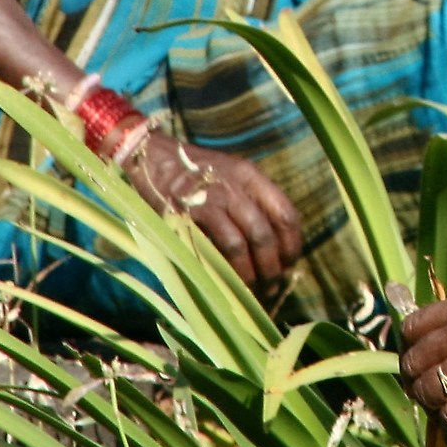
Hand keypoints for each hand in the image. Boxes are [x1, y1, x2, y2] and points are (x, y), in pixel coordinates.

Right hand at [121, 130, 303, 290]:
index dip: (292, 244)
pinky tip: (227, 282)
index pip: (285, 214)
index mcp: (251, 177)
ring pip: (241, 245)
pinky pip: (212, 249)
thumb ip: (252, 200)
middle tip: (273, 285)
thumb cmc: (196, 171)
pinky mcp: (188, 216)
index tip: (290, 264)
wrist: (153, 157)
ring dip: (249, 274)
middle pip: (265, 234)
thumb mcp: (232, 175)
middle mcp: (236, 187)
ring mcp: (211, 201)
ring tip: (252, 290)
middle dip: (273, 267)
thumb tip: (274, 242)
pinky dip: (224, 270)